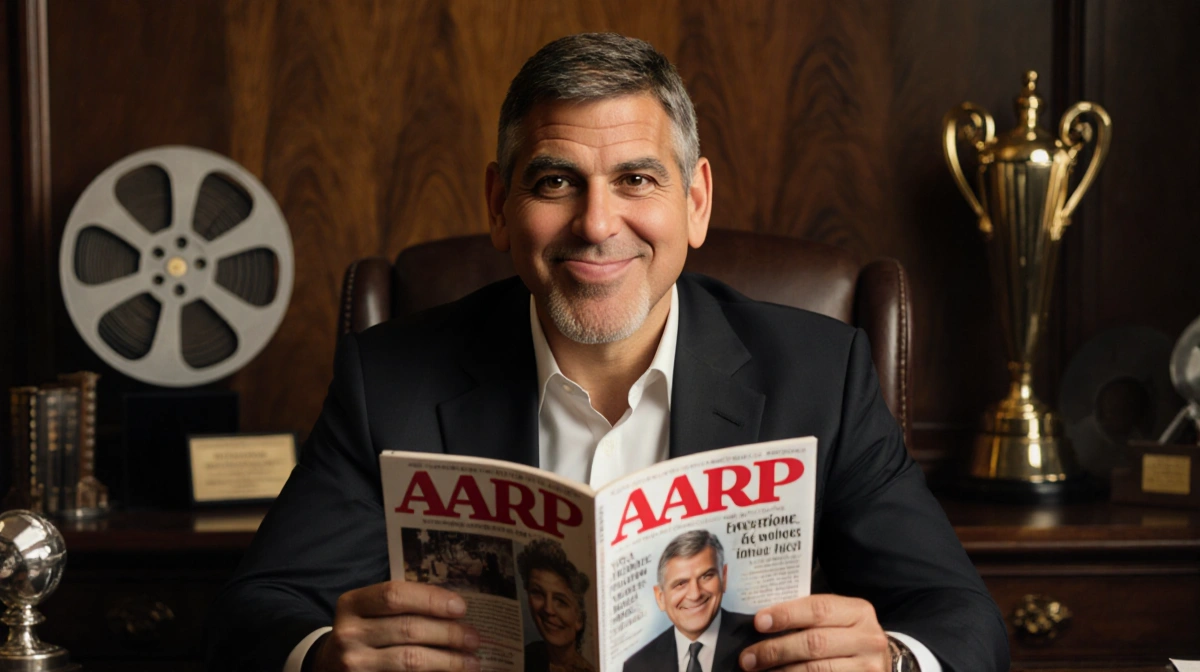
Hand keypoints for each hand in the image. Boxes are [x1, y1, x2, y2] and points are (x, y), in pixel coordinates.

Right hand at [312, 580, 480, 671]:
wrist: (331, 665)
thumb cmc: (366, 632)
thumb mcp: (372, 611)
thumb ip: (405, 604)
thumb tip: (457, 608)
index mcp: (352, 604)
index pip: (395, 595)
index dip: (431, 599)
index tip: (461, 607)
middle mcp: (348, 633)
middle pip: (408, 629)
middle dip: (448, 633)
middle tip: (473, 638)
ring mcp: (353, 664)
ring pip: (411, 660)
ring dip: (448, 660)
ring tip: (472, 661)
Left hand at [739, 594, 889, 670]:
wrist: (880, 661)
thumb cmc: (846, 635)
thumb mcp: (836, 619)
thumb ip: (807, 617)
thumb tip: (761, 622)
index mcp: (858, 611)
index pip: (817, 609)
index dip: (786, 615)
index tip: (758, 622)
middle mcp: (868, 638)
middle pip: (814, 643)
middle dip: (776, 650)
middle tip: (748, 658)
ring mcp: (868, 667)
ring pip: (816, 670)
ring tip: (757, 671)